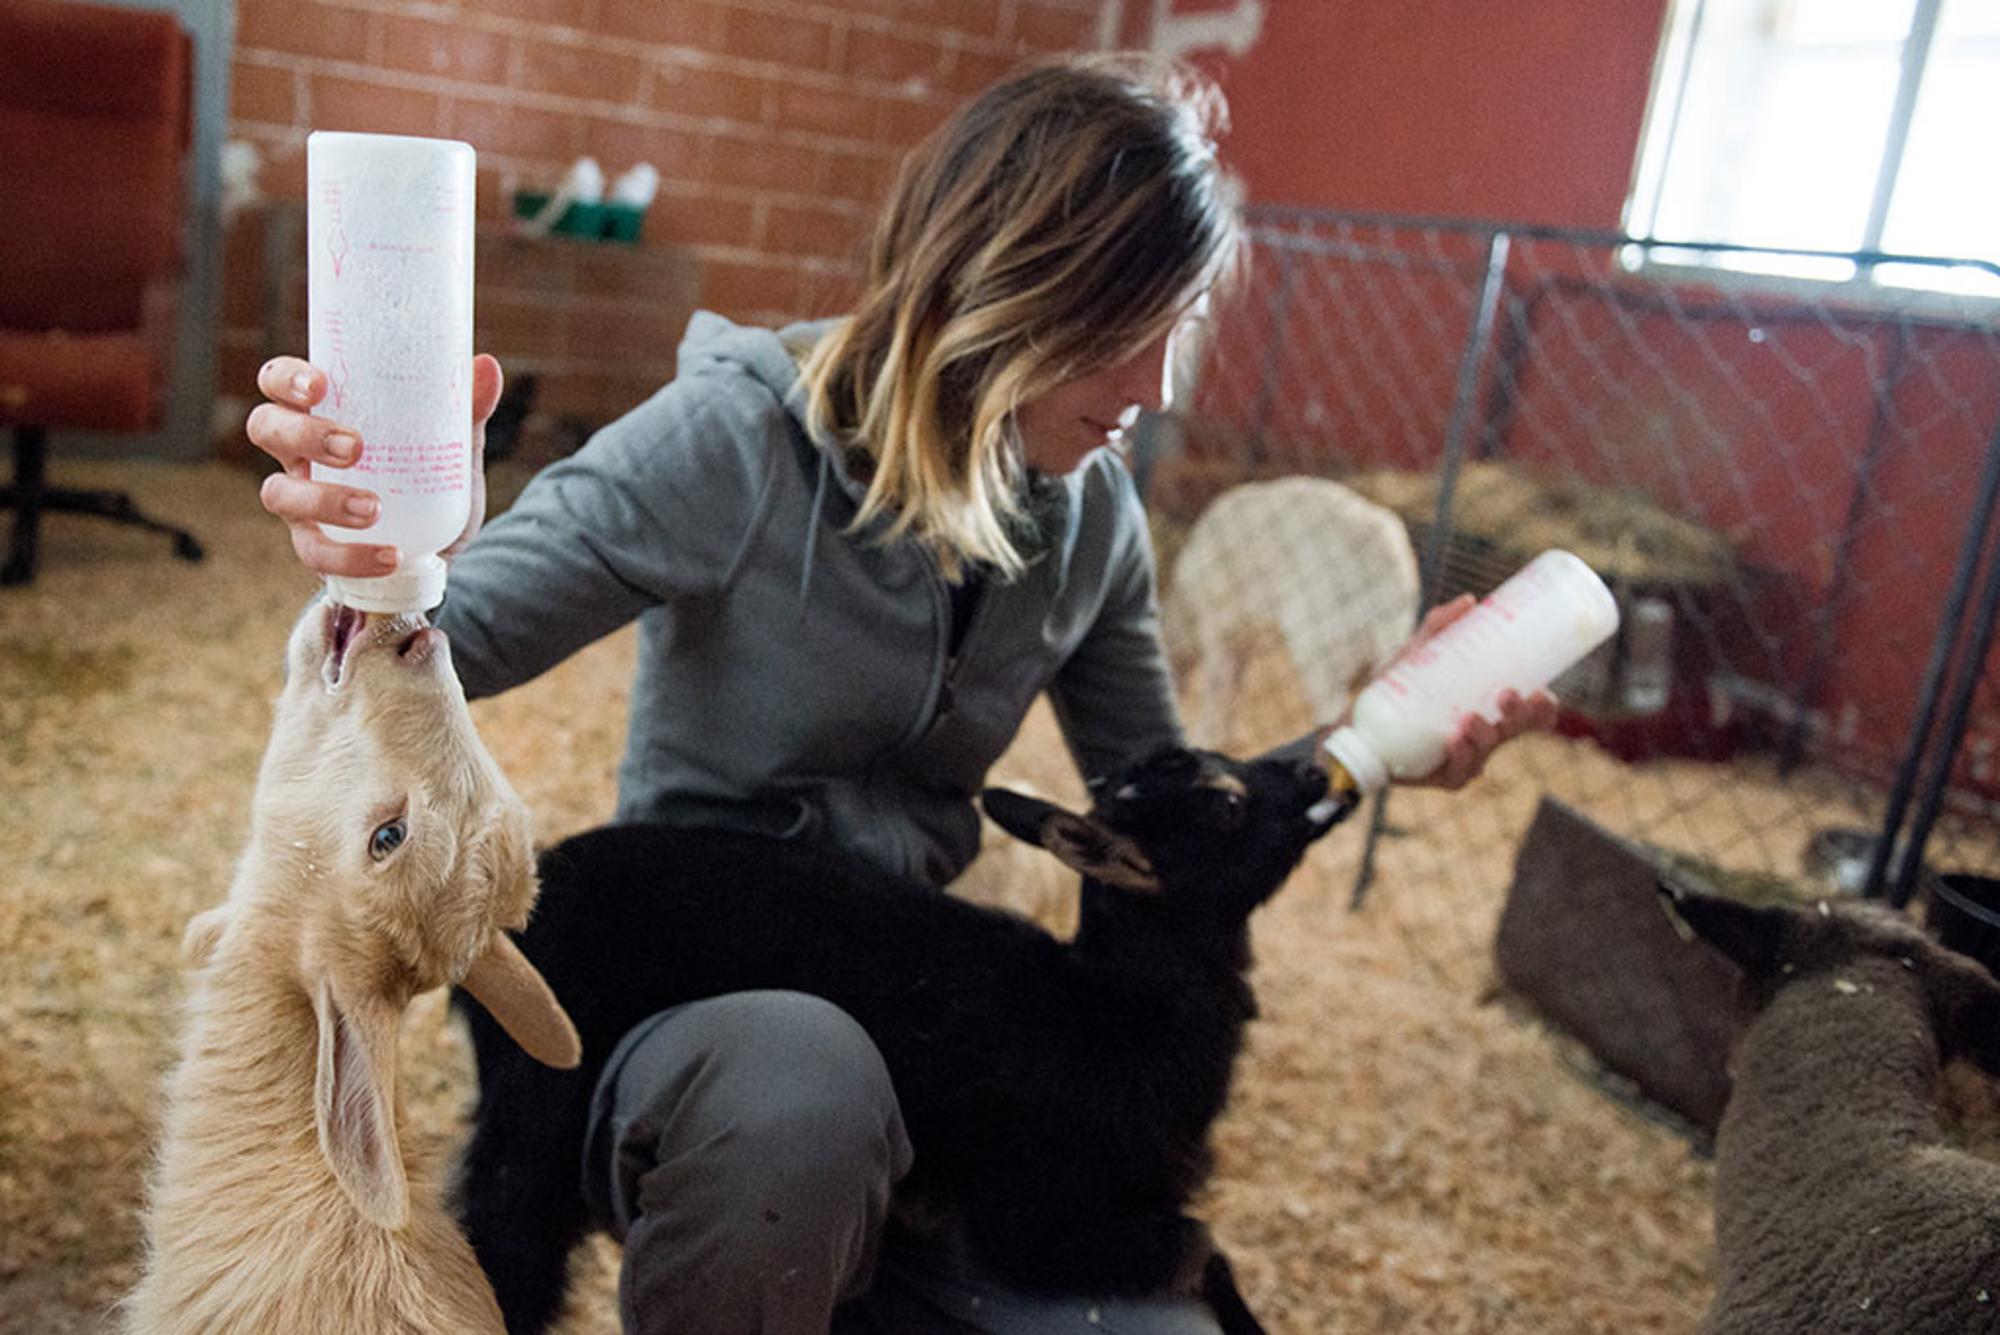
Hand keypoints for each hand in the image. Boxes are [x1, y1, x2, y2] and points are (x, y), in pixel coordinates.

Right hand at [250, 354, 504, 575]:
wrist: (437, 551)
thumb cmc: (427, 483)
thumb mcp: (451, 449)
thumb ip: (465, 413)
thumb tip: (487, 367)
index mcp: (320, 414)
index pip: (278, 382)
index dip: (286, 378)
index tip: (320, 385)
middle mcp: (298, 454)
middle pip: (266, 428)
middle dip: (303, 434)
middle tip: (354, 447)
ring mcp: (299, 502)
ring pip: (278, 493)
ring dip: (323, 499)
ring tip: (373, 507)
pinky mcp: (314, 547)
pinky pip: (315, 554)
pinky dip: (351, 556)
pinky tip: (390, 555)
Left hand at [1391, 595, 1559, 789]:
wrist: (1360, 726)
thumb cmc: (1398, 689)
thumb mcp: (1418, 654)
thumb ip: (1439, 626)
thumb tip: (1469, 600)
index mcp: (1490, 709)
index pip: (1530, 714)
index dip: (1544, 708)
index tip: (1541, 690)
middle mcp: (1485, 734)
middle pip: (1517, 730)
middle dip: (1521, 716)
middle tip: (1507, 693)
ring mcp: (1466, 756)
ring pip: (1489, 749)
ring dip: (1486, 734)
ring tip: (1470, 718)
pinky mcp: (1443, 775)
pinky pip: (1460, 771)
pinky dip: (1461, 755)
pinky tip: (1454, 740)